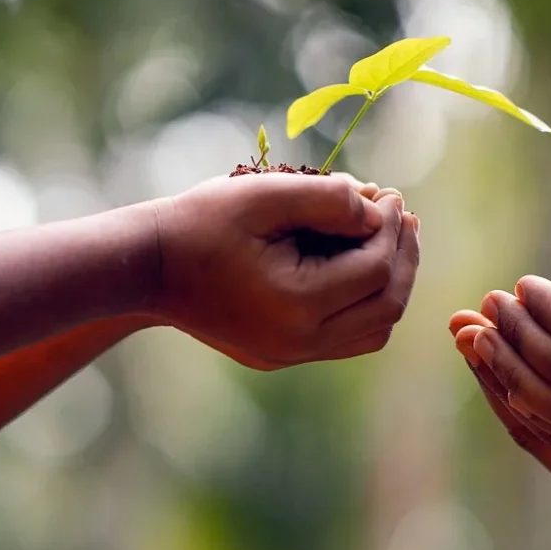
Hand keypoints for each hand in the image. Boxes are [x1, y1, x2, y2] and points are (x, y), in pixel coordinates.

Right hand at [151, 172, 419, 368]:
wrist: (147, 266)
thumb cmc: (202, 222)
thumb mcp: (265, 194)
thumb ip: (328, 197)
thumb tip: (377, 208)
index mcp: (298, 306)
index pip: (375, 269)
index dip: (391, 228)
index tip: (390, 194)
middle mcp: (300, 342)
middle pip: (385, 307)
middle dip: (403, 257)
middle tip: (403, 216)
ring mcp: (291, 354)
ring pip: (373, 330)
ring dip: (390, 284)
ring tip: (391, 239)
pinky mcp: (282, 355)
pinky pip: (345, 338)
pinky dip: (364, 304)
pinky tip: (361, 265)